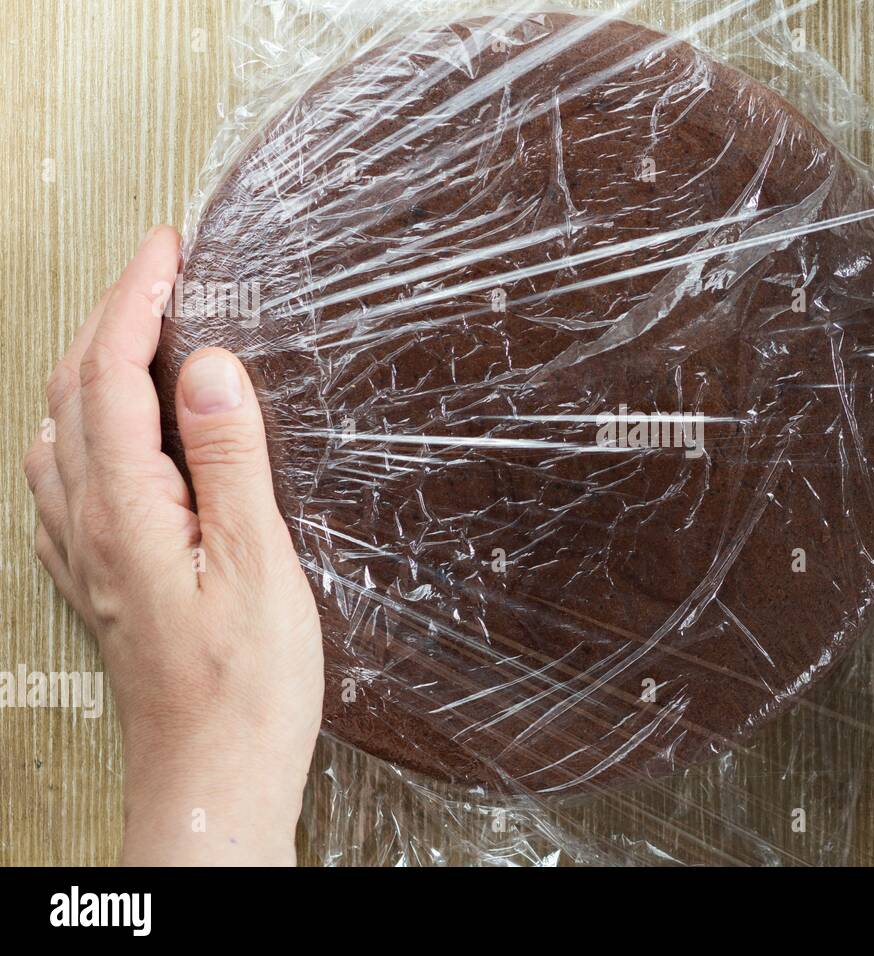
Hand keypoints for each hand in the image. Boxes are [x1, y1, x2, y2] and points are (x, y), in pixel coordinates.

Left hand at [23, 226, 322, 865]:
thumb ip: (230, 460)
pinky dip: (79, 427)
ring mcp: (85, 554)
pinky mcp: (99, 578)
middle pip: (74, 394)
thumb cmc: (244, 687)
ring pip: (60, 432)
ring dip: (89, 366)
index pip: (114, 376)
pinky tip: (97, 436)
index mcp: (128, 511)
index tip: (164, 249)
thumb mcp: (258, 564)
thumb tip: (207, 369)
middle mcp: (88, 526)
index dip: (136, 301)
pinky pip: (62, 480)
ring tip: (130, 331)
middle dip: (108, 316)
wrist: (212, 776)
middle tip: (155, 271)